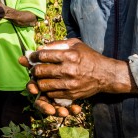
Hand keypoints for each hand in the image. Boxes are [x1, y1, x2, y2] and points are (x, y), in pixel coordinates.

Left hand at [19, 38, 136, 115]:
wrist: (105, 74)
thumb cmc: (89, 57)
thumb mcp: (76, 44)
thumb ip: (58, 44)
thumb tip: (41, 47)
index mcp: (69, 55)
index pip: (43, 55)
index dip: (34, 56)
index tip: (31, 57)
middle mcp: (68, 70)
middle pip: (40, 71)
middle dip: (34, 70)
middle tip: (34, 69)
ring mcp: (69, 84)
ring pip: (43, 84)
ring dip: (39, 81)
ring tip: (40, 78)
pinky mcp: (71, 94)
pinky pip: (51, 94)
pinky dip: (47, 90)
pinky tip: (49, 85)